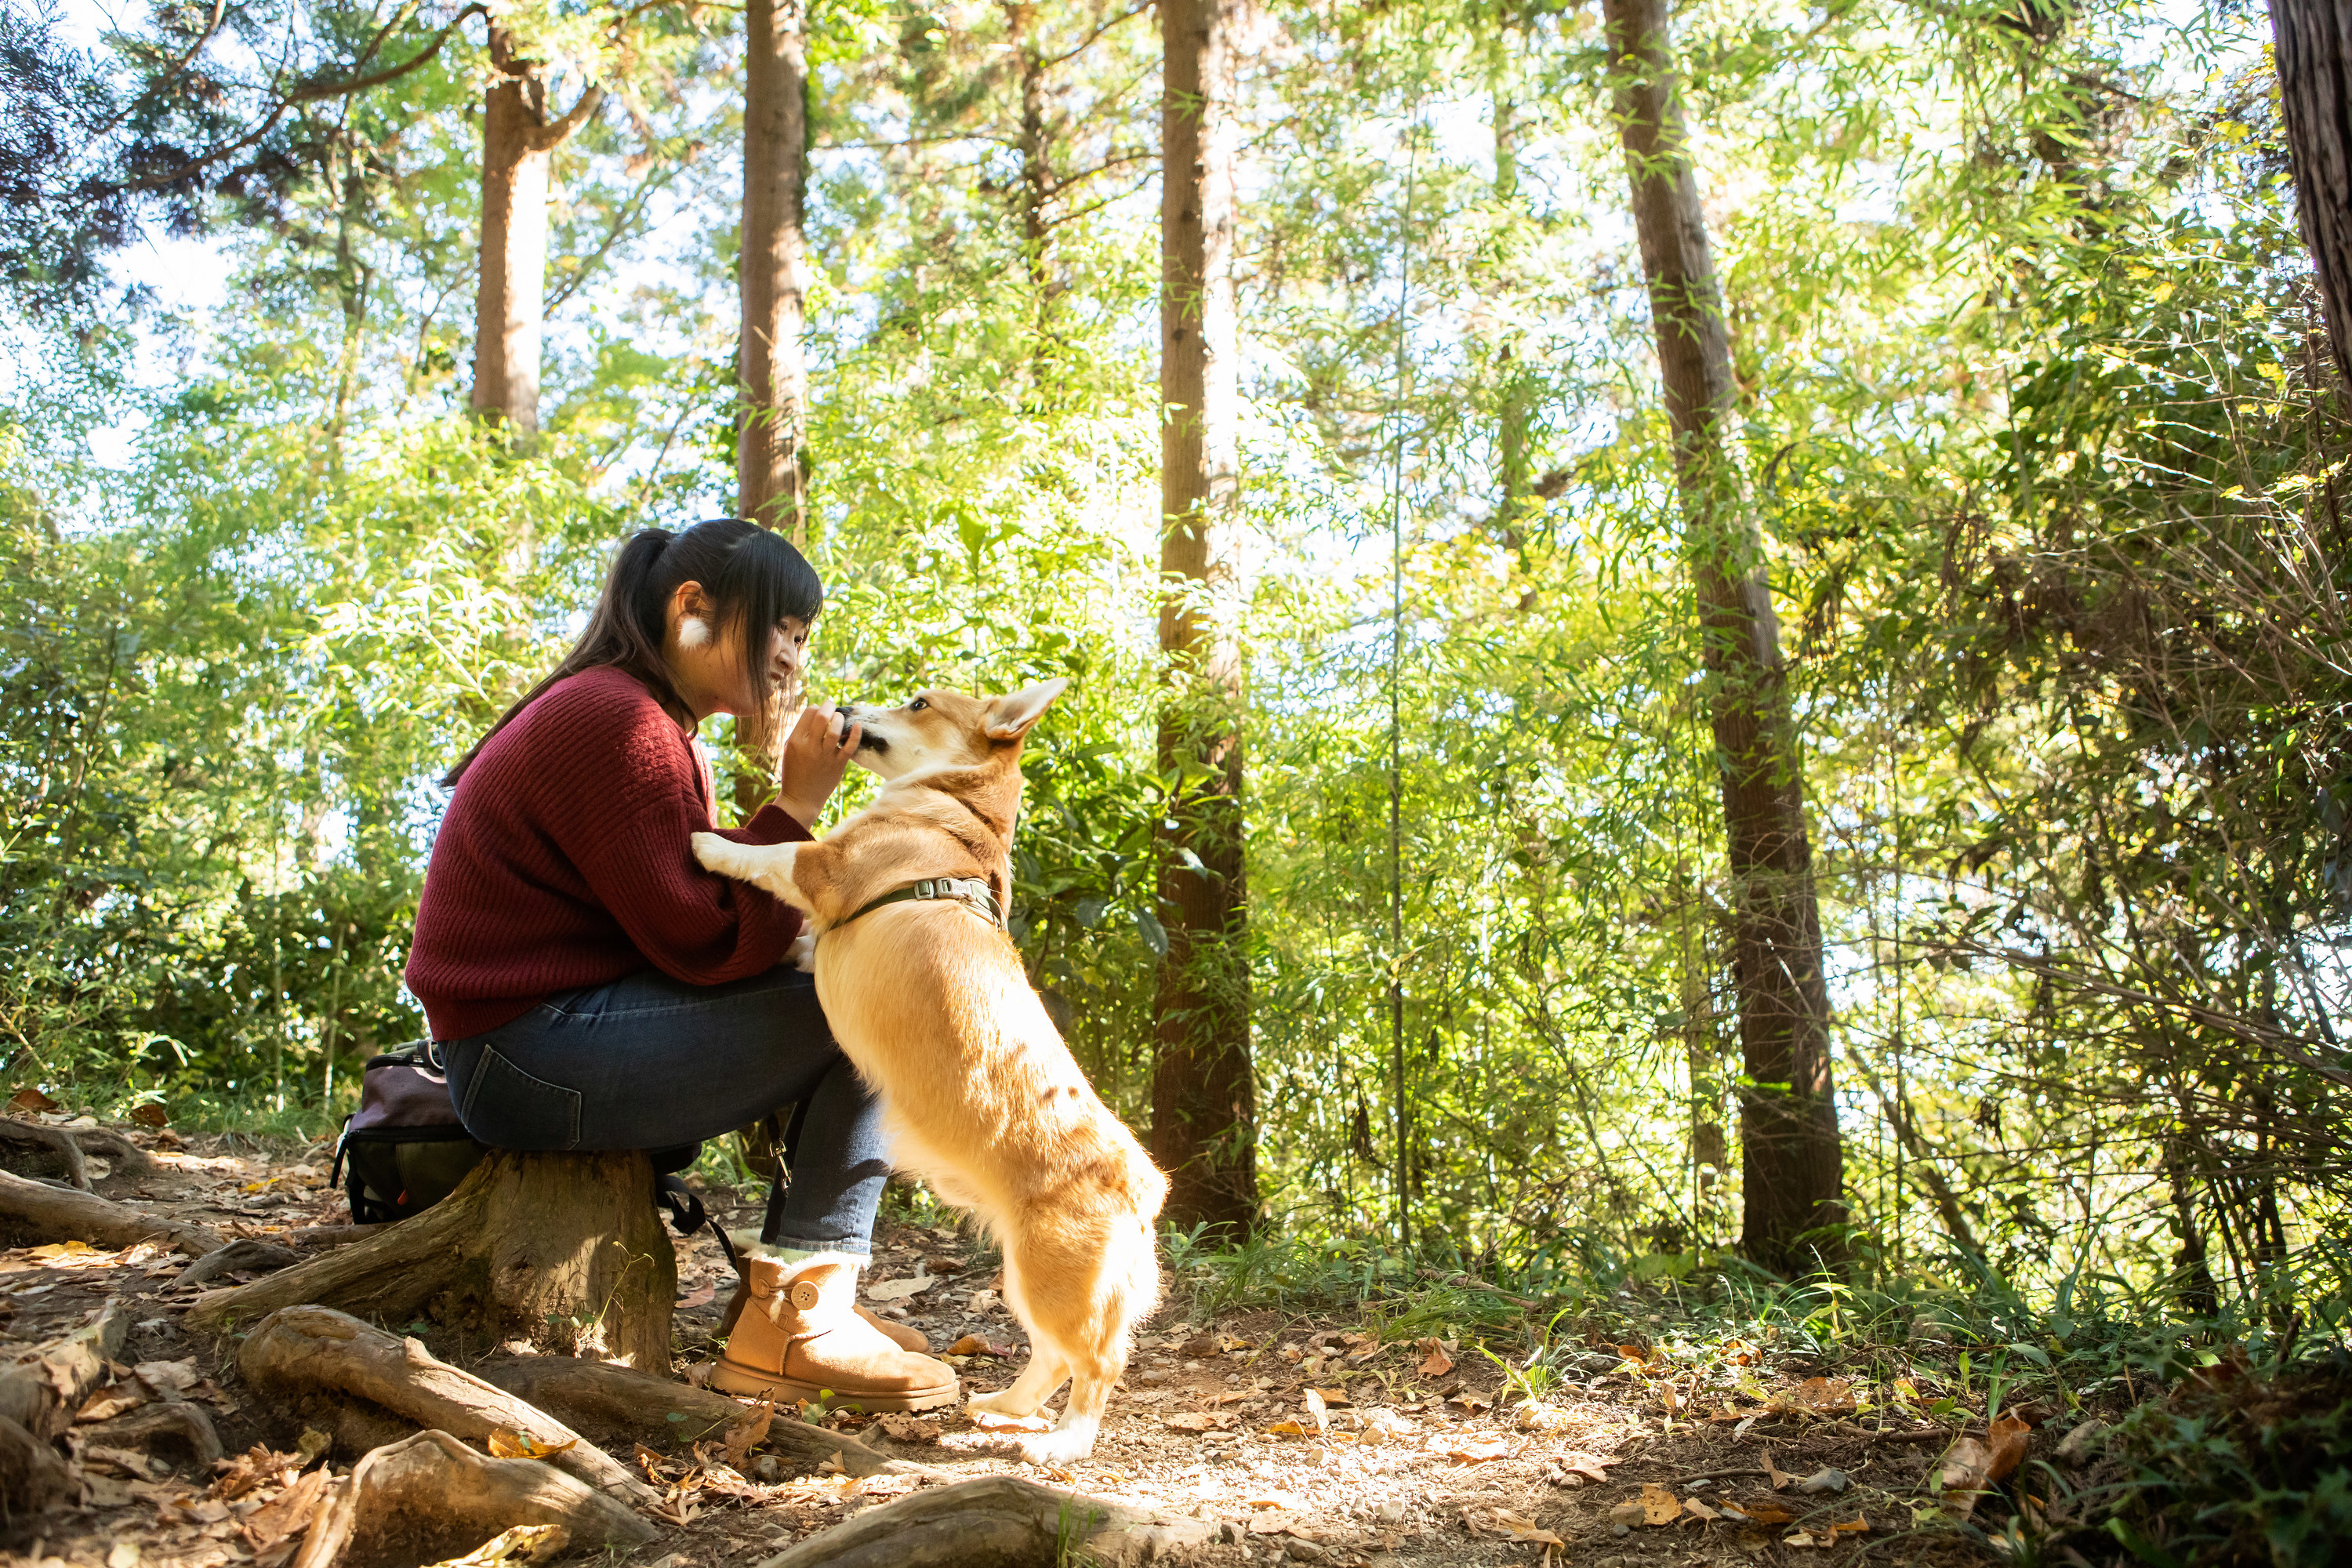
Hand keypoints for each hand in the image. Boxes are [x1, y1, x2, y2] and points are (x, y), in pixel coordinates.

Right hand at [774, 703, 861, 826]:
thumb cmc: (795, 771)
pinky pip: (850, 746)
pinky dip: (855, 734)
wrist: (801, 798)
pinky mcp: (838, 765)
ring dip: (839, 718)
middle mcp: (810, 747)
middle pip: (822, 717)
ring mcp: (825, 756)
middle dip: (829, 706)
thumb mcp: (790, 749)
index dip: (816, 707)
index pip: (809, 713)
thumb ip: (801, 731)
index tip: (819, 711)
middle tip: (831, 704)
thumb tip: (817, 711)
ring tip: (839, 718)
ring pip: (835, 729)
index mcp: (796, 741)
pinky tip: (857, 725)